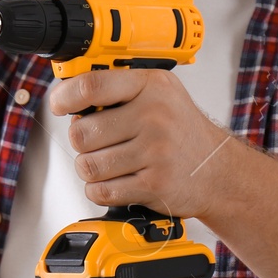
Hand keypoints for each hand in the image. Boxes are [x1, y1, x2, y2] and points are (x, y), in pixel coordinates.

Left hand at [46, 68, 238, 221]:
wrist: (218, 170)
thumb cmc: (181, 131)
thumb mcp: (159, 93)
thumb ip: (118, 88)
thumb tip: (69, 95)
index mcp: (152, 86)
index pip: (92, 85)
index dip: (65, 96)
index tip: (59, 105)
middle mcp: (154, 116)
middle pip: (82, 133)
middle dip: (82, 142)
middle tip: (98, 142)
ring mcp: (155, 152)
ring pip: (88, 166)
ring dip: (91, 169)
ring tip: (109, 163)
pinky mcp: (154, 185)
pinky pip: (101, 191)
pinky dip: (100, 190)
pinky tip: (117, 180)